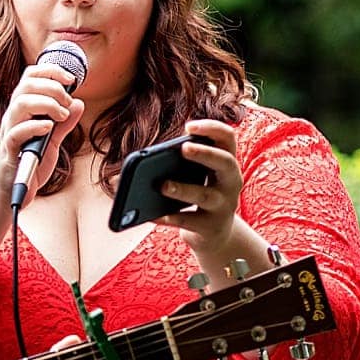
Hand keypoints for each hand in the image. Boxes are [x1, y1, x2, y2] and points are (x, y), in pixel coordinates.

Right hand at [0, 62, 84, 205]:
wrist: (10, 192)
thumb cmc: (28, 164)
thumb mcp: (52, 141)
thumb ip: (64, 123)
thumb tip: (79, 103)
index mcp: (23, 110)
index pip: (31, 77)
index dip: (51, 71)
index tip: (71, 79)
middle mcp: (13, 117)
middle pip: (27, 85)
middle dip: (52, 87)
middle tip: (67, 103)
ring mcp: (9, 132)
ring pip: (20, 103)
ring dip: (46, 104)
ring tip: (61, 116)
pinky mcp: (9, 151)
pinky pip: (17, 132)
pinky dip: (34, 126)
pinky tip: (49, 128)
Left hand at [156, 119, 244, 253]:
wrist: (214, 233)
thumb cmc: (198, 195)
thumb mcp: (194, 176)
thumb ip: (173, 163)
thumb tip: (128, 168)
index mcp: (226, 162)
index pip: (227, 137)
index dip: (211, 128)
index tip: (188, 126)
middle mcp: (231, 181)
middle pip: (225, 162)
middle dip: (205, 153)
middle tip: (183, 148)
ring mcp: (223, 205)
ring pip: (205, 195)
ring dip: (182, 189)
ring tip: (162, 185)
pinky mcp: (211, 227)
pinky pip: (188, 221)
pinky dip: (168, 218)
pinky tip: (150, 215)